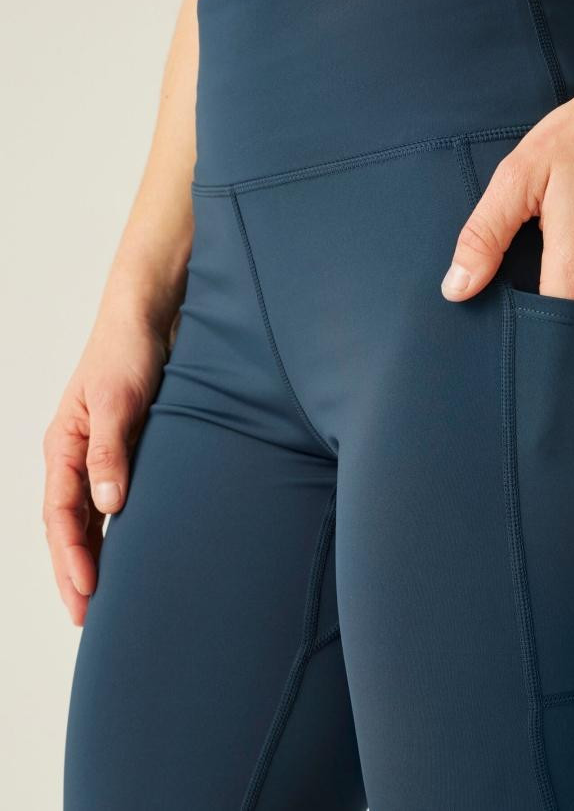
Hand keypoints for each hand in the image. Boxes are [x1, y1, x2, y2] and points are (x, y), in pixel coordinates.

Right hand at [42, 317, 167, 624]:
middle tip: (86, 616)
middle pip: (68, 525)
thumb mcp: (120, 401)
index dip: (71, 556)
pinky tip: (127, 550)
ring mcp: (99, 455)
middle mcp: (77, 456)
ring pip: (88, 517)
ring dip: (92, 555)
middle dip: (74, 570)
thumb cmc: (127, 354)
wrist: (147, 320)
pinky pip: (112, 500)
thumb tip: (108, 506)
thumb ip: (111, 452)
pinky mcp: (126, 450)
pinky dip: (114, 529)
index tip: (87, 592)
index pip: (61, 514)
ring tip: (103, 597)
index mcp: (64, 446)